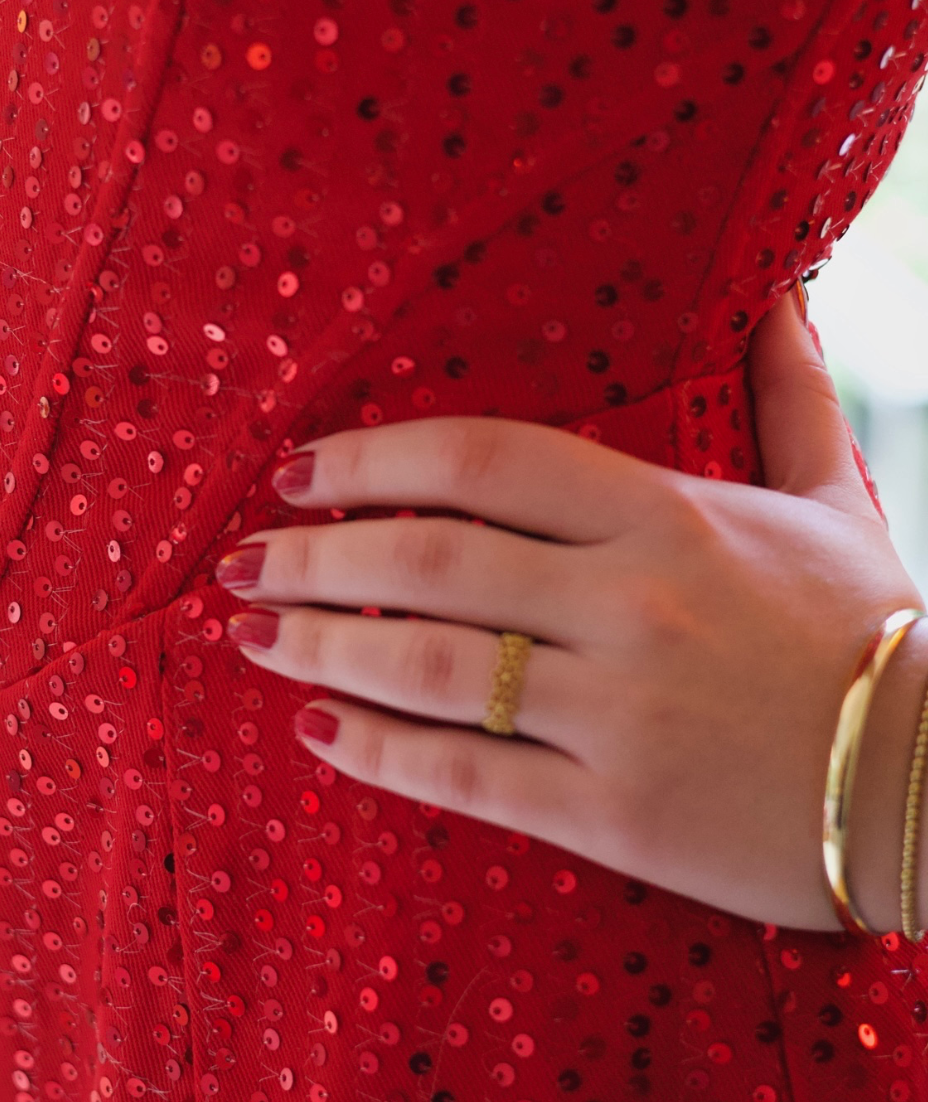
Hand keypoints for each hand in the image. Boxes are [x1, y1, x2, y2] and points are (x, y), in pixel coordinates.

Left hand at [217, 289, 926, 931]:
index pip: (481, 460)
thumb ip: (790, 391)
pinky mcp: (614, 815)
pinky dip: (378, 752)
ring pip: (424, 665)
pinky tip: (319, 731)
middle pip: (425, 559)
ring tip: (250, 634)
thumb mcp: (834, 497)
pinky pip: (464, 775)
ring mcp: (615, 712)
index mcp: (664, 514)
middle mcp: (627, 602)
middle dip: (310, 554)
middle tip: (237, 559)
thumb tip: (785, 287)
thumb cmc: (875, 633)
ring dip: (318, 643)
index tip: (297, 468)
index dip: (370, 458)